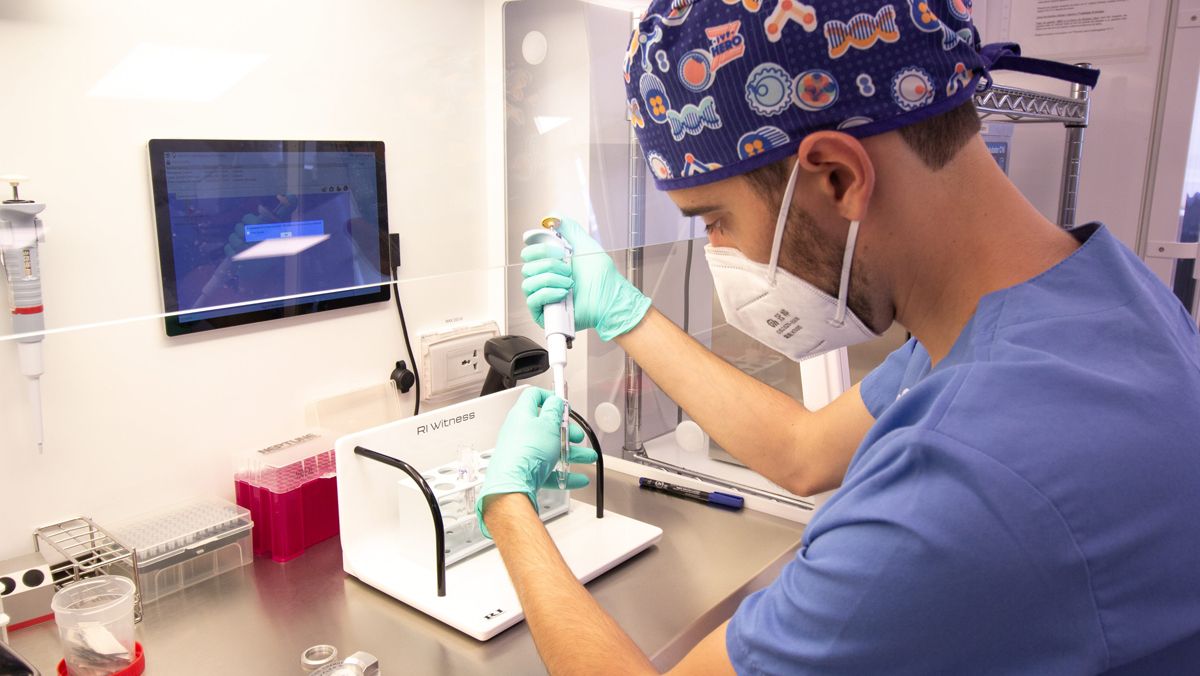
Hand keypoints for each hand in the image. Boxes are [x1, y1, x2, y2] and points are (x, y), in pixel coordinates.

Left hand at [476, 388, 597, 537]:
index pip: (533, 396)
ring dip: (571, 453)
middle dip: (567, 431)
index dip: (550, 397)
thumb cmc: (527, 452)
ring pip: (550, 450)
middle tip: (577, 436)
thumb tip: (556, 401)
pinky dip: (564, 473)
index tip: (564, 406)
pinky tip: (578, 478)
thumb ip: (555, 410)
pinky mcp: (525, 471)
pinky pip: (547, 470)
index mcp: (523, 415)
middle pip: (546, 427)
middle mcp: (519, 432)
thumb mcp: (549, 425)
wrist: (512, 485)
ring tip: (587, 458)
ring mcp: (521, 452)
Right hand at [521, 216, 651, 340]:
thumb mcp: (586, 245)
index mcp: (551, 264)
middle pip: (526, 267)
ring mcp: (544, 296)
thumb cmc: (602, 277)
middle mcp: (545, 279)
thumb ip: (569, 228)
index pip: (528, 253)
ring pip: (528, 282)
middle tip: (568, 269)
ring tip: (570, 283)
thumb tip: (553, 215)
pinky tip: (563, 293)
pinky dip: (548, 293)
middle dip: (550, 265)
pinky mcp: (543, 313)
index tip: (560, 251)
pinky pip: (532, 299)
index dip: (541, 249)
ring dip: (551, 280)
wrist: (609, 299)